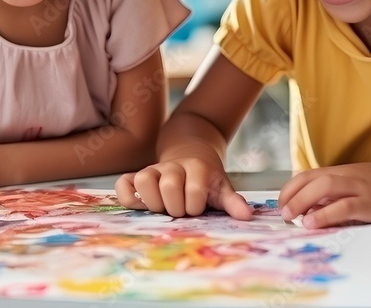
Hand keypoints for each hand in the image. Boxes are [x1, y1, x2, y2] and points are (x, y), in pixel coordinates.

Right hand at [115, 156, 253, 219]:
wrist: (192, 154)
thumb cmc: (207, 179)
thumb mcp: (221, 187)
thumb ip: (232, 202)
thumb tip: (247, 216)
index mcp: (197, 169)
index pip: (194, 192)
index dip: (196, 207)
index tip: (198, 209)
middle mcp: (173, 166)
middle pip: (169, 186)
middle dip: (176, 207)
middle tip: (180, 211)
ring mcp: (153, 169)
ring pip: (144, 180)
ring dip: (153, 201)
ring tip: (162, 208)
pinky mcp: (136, 175)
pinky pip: (123, 184)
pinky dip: (126, 196)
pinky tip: (139, 205)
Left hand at [278, 162, 370, 227]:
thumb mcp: (353, 184)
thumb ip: (332, 195)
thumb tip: (308, 209)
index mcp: (339, 172)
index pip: (306, 175)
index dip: (289, 189)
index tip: (281, 204)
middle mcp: (346, 177)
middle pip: (311, 179)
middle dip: (292, 196)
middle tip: (283, 214)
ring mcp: (359, 188)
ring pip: (325, 187)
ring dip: (303, 201)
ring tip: (292, 218)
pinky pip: (345, 206)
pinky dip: (326, 214)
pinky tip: (313, 223)